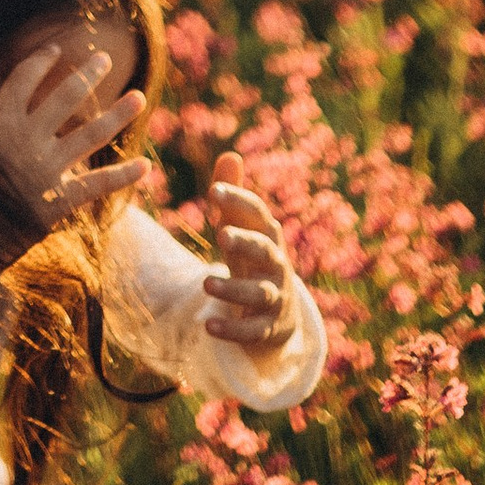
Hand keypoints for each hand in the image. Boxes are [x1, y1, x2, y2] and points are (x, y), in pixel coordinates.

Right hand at [0, 32, 155, 223]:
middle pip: (66, 97)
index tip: (55, 49)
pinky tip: (145, 167)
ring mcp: (48, 169)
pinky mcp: (60, 200)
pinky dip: (122, 176)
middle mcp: (29, 138)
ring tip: (139, 98)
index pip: (24, 79)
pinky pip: (97, 184)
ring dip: (117, 115)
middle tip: (105, 59)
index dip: (40, 61)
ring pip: (90, 134)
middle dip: (87, 75)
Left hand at [200, 154, 298, 357]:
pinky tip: (207, 327)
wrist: (278, 314)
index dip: (239, 201)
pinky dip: (231, 330)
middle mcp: (277, 265)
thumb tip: (230, 154)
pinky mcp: (268, 328)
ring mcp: (275, 298)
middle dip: (245, 242)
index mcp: (269, 237)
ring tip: (205, 283)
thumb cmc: (254, 262)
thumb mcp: (243, 231)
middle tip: (221, 235)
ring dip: (233, 289)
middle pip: (265, 251)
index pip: (259, 215)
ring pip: (259, 293)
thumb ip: (233, 200)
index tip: (213, 190)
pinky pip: (252, 331)